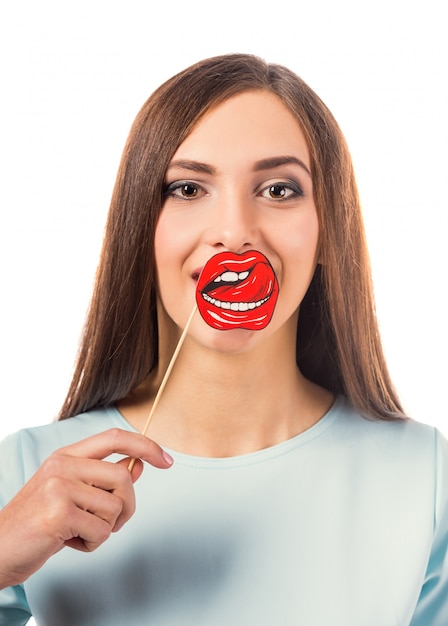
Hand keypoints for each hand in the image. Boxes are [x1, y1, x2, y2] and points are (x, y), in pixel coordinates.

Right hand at [0, 428, 172, 588]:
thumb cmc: (37, 524)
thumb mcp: (71, 494)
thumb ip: (103, 479)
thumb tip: (138, 465)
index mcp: (66, 456)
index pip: (115, 438)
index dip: (145, 445)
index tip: (166, 459)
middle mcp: (62, 465)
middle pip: (123, 477)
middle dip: (126, 507)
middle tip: (108, 523)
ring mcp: (59, 487)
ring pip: (115, 507)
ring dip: (105, 529)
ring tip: (79, 532)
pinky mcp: (58, 512)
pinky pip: (101, 531)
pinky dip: (92, 544)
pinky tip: (69, 542)